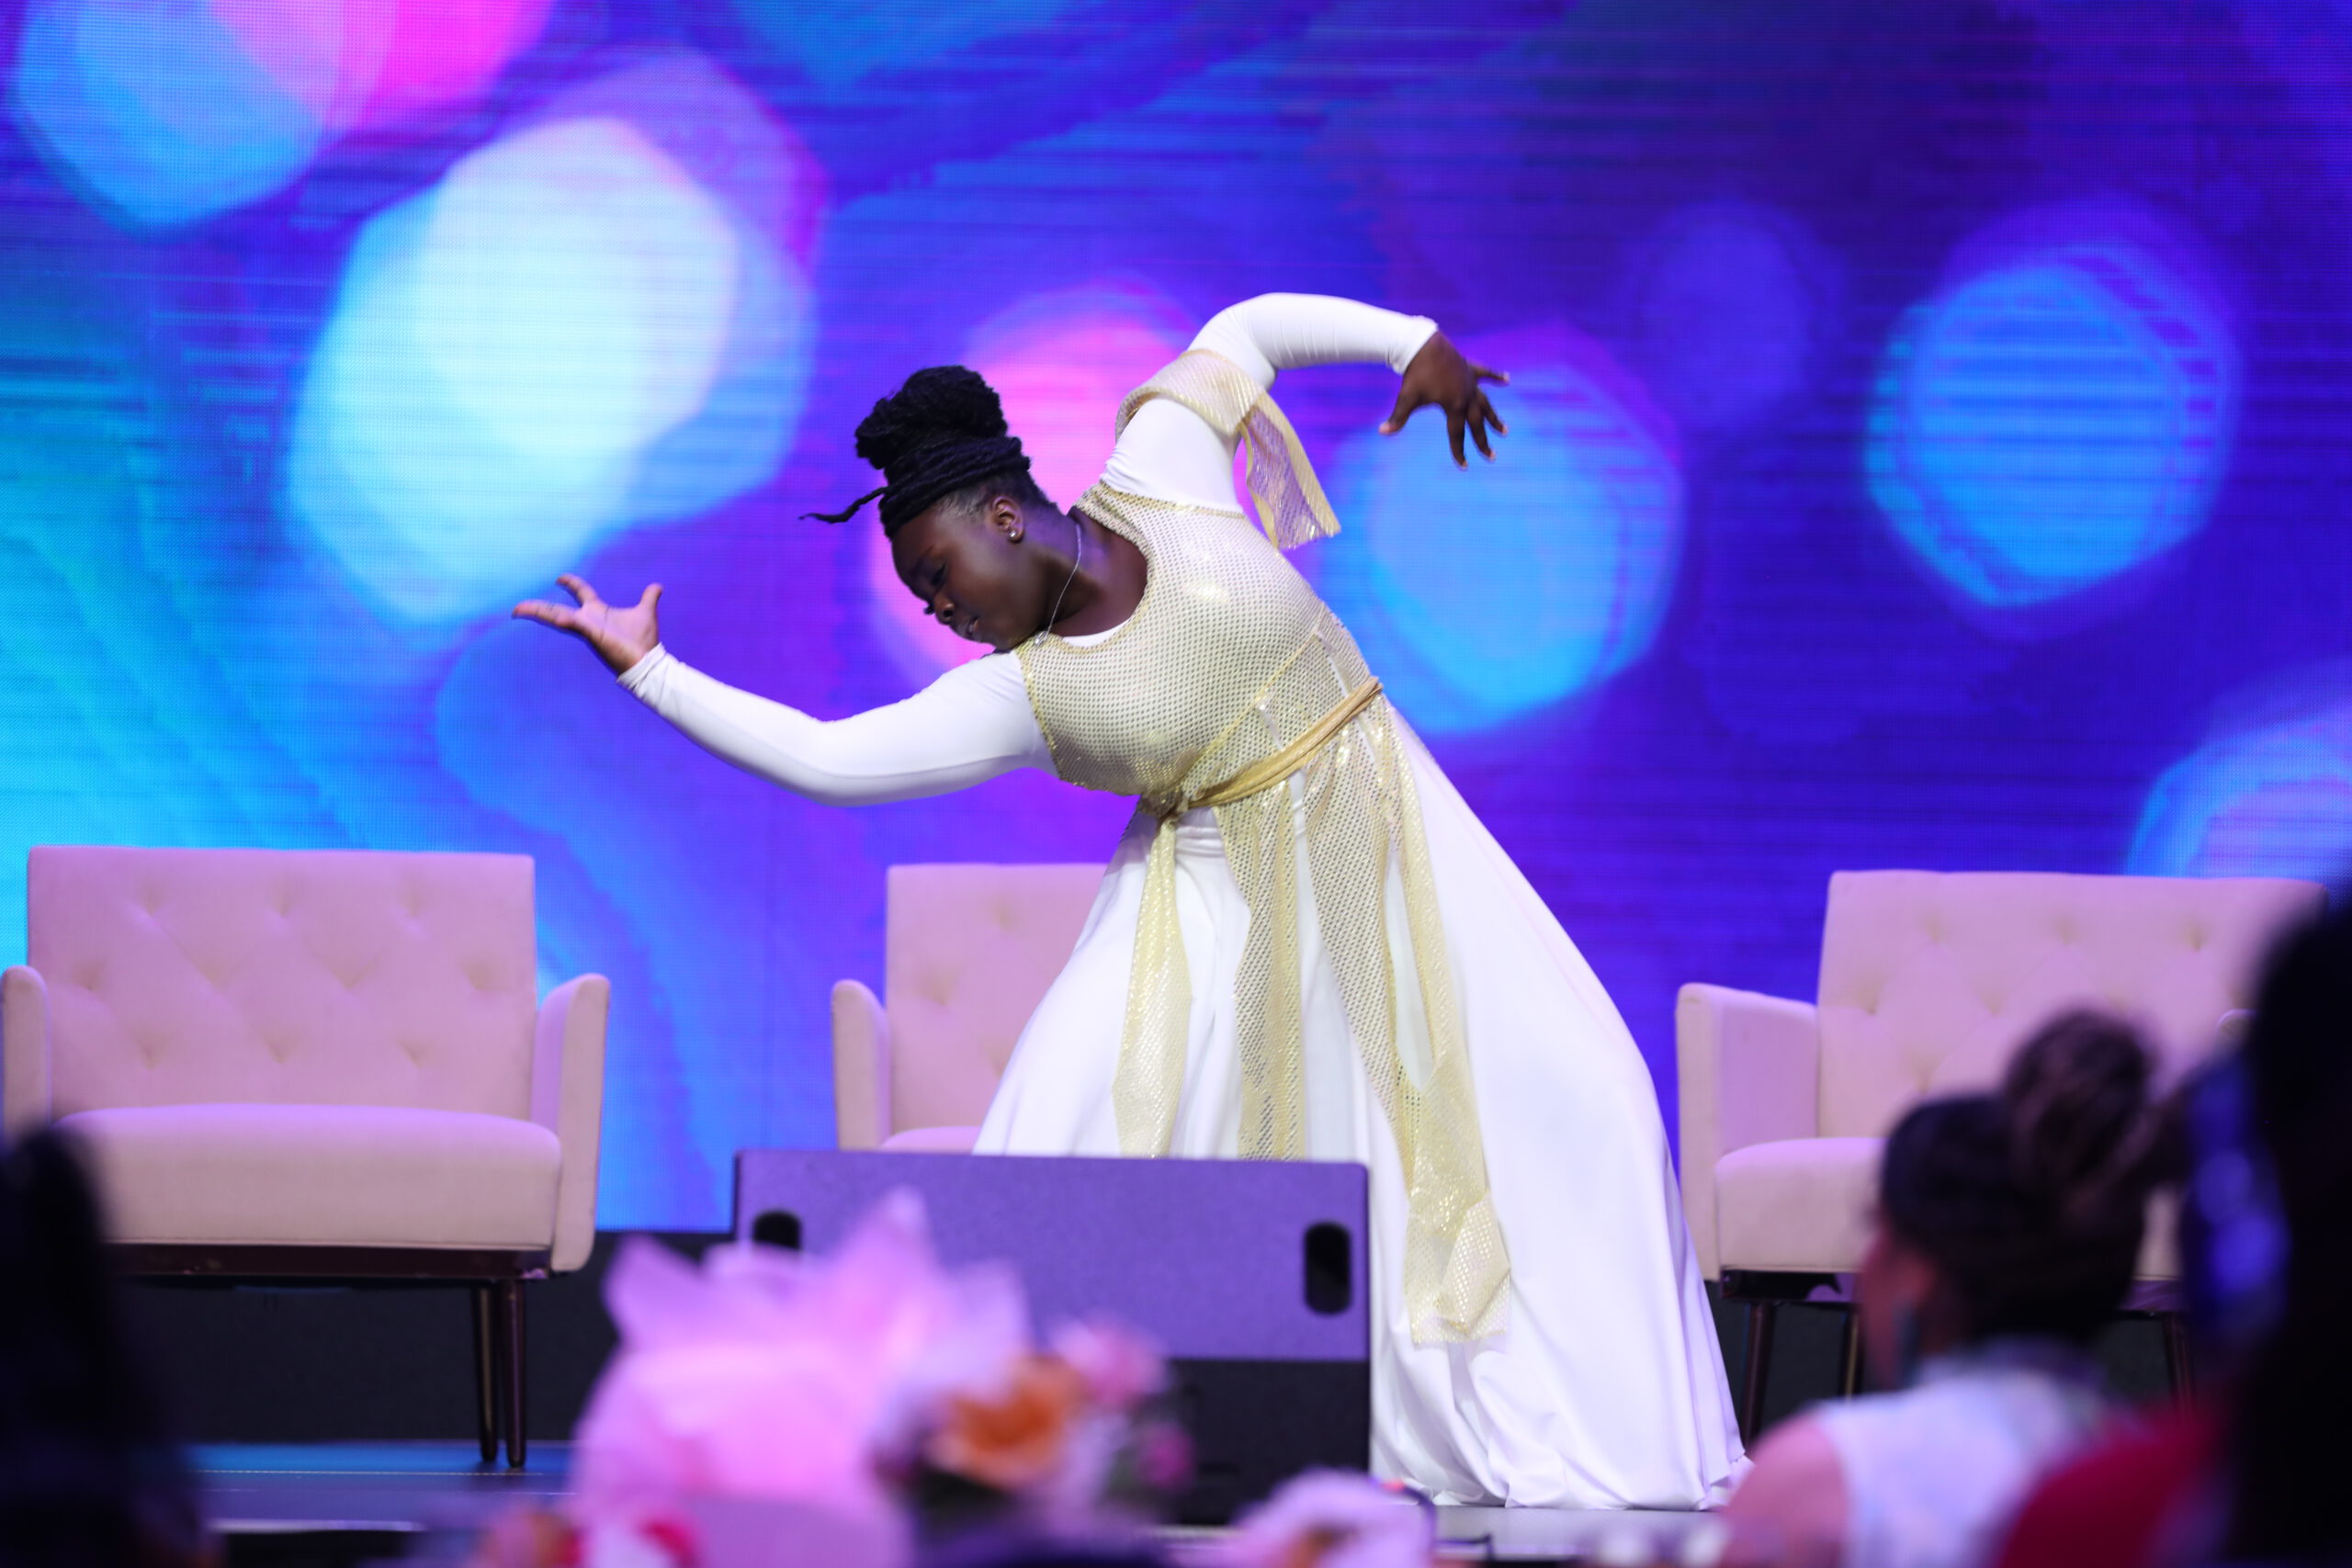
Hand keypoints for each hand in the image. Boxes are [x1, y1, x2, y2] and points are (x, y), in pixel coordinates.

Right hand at [512, 574, 661, 674]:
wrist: (647, 661)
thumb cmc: (644, 641)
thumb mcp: (647, 611)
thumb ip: (649, 598)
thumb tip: (657, 586)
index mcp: (598, 612)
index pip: (581, 593)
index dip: (571, 583)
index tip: (560, 578)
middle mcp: (589, 619)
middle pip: (558, 608)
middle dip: (538, 606)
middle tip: (519, 605)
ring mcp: (588, 627)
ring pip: (557, 616)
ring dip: (538, 612)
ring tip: (518, 609)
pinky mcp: (591, 634)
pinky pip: (572, 623)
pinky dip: (563, 618)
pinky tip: (548, 614)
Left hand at [1383, 331, 1507, 466]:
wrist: (1422, 344)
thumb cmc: (1415, 373)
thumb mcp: (1407, 398)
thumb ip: (1398, 417)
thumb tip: (1383, 431)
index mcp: (1454, 405)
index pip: (1457, 434)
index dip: (1459, 452)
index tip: (1463, 466)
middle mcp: (1467, 395)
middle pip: (1477, 424)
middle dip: (1483, 442)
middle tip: (1491, 457)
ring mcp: (1470, 381)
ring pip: (1486, 403)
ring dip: (1494, 418)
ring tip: (1504, 431)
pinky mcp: (1469, 369)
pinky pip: (1486, 374)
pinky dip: (1496, 377)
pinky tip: (1507, 379)